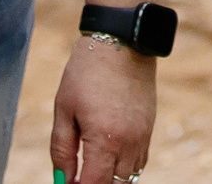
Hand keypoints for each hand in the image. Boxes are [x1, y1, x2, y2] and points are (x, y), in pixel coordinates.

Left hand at [51, 33, 156, 183]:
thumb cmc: (86, 73)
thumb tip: (62, 181)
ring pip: (130, 177)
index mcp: (104, 139)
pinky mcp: (149, 127)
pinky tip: (109, 158)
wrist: (122, 41)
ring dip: (112, 179)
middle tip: (78, 177)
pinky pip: (139, 161)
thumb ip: (62, 149)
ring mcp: (143, 136)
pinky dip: (125, 168)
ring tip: (92, 168)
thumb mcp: (64, 109)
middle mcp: (128, 143)